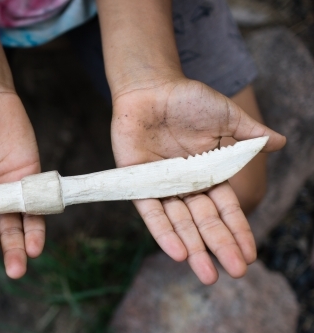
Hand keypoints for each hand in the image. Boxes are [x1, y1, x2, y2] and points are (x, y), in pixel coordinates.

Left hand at [111, 76, 285, 283]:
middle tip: (234, 272)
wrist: (150, 87)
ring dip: (192, 247)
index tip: (249, 254)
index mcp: (208, 174)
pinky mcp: (137, 182)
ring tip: (206, 272)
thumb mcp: (224, 116)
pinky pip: (150, 211)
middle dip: (219, 246)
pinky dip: (162, 231)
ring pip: (179, 222)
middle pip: (204, 221)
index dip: (237, 230)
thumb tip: (281, 142)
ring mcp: (161, 185)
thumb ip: (249, 134)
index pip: (225, 208)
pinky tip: (177, 252)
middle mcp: (185, 184)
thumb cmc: (187, 99)